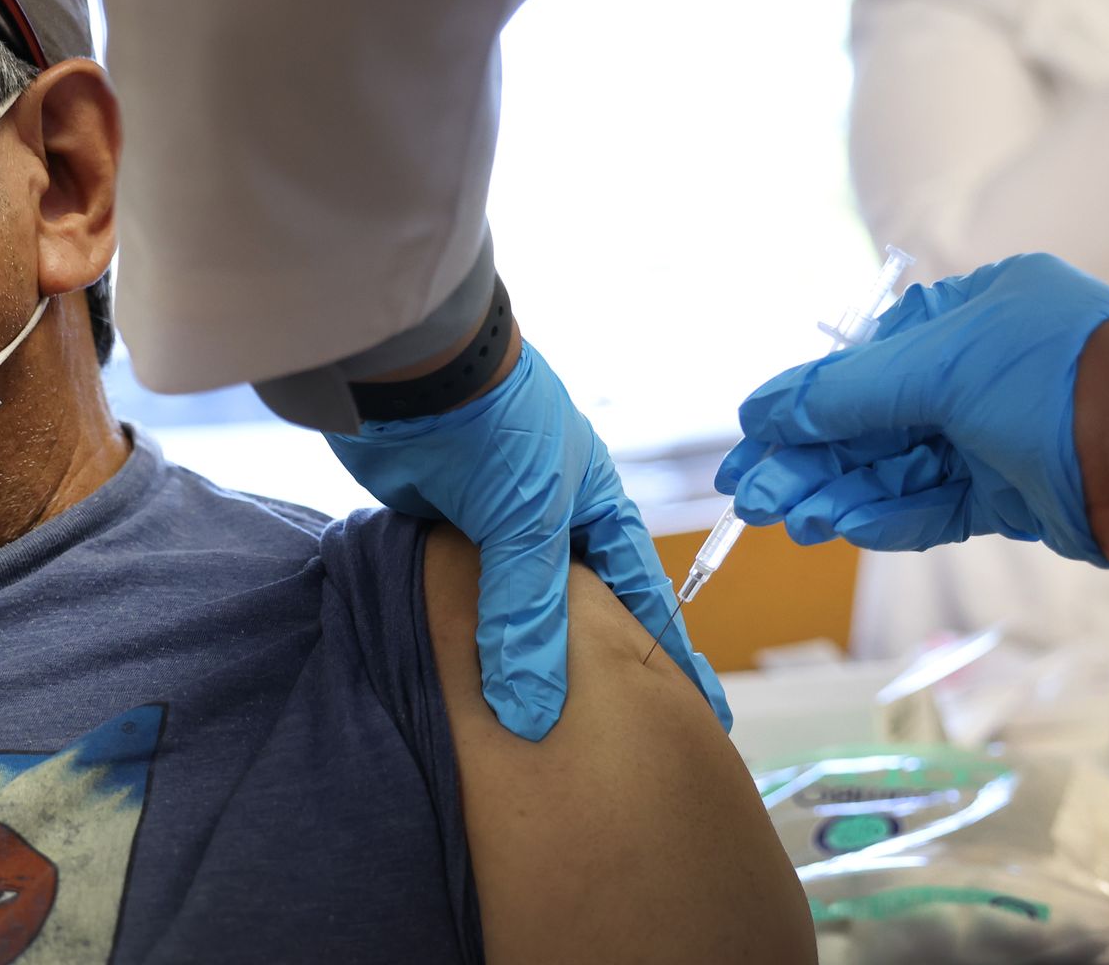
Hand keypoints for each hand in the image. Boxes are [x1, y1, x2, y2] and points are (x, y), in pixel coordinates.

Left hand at [329, 343, 730, 740]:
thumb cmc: (496, 429)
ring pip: (512, 606)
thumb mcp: (529, 525)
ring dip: (515, 655)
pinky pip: (459, 598)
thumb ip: (528, 619)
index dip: (668, 654)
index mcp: (597, 504)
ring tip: (535, 729)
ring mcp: (493, 522)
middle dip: (590, 666)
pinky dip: (463, 636)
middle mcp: (552, 517)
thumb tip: (532, 717)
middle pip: (576, 608)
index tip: (701, 714)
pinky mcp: (440, 528)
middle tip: (612, 738)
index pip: (641, 594)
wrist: (407, 370)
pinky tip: (466, 684)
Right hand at [716, 253, 1108, 563]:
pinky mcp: (1013, 495)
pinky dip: (884, 515)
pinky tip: (838, 524)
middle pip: (872, 421)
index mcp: (969, 317)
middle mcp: (979, 373)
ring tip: (783, 515)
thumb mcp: (942, 368)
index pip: (865, 362)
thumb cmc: (1068, 382)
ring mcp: (996, 437)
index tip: (752, 438)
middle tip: (751, 494)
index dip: (803, 404)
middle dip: (810, 457)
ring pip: (895, 467)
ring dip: (837, 490)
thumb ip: (852, 394)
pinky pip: (932, 505)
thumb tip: (773, 410)